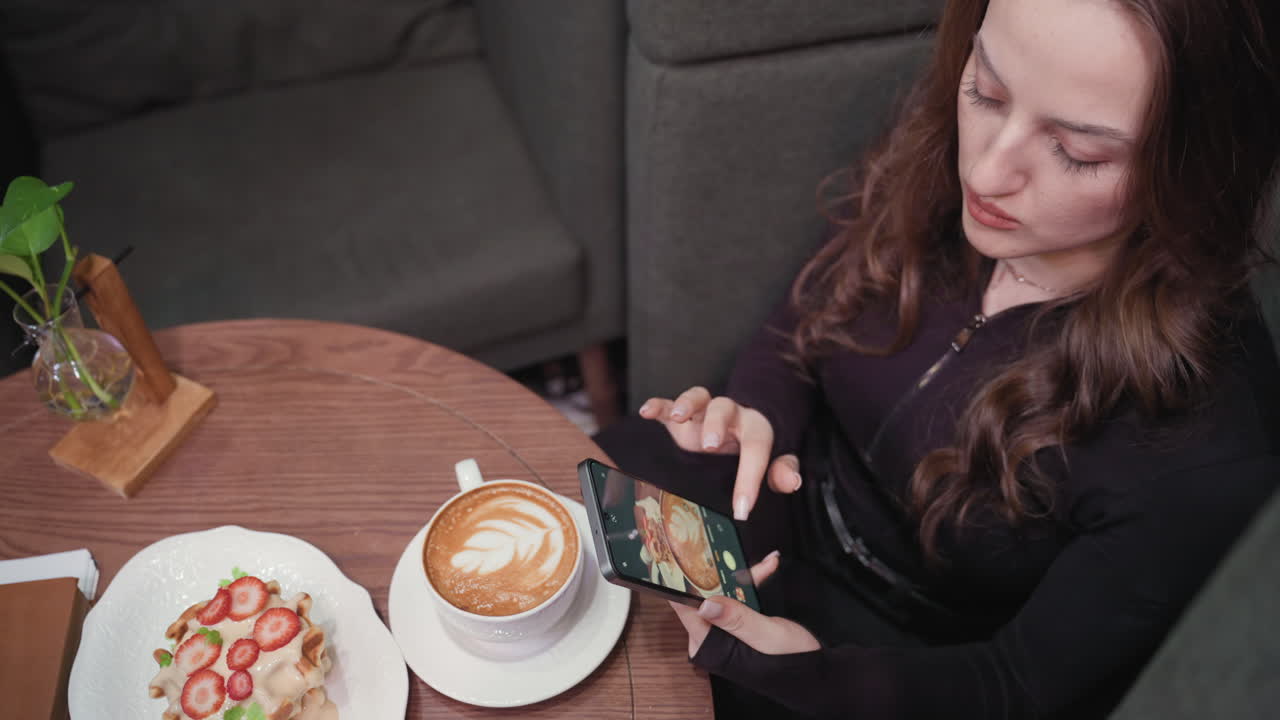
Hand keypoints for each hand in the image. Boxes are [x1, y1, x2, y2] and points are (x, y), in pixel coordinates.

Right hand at [640, 386, 803, 519]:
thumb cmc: (756, 446)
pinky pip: (669, 404)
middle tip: (709, 444)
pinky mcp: (681, 416)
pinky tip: (647, 411)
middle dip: (716, 424)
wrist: (741, 423)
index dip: (749, 478)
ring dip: (688, 404)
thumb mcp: (775, 458)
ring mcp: (704, 412)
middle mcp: (730, 414)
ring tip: (679, 417)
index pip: (755, 448)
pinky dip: (659, 405)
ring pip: (698, 397)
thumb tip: (792, 481)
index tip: (741, 508)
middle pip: (724, 408)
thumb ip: (783, 469)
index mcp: (755, 427)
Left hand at [670, 551, 818, 656]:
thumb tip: (705, 605)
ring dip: (743, 577)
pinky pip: (737, 599)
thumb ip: (737, 620)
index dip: (683, 581)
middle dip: (724, 574)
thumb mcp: (766, 636)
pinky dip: (751, 585)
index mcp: (711, 645)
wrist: (816, 674)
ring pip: (724, 594)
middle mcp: (712, 639)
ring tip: (766, 564)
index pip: (685, 609)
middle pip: (705, 596)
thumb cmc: (793, 661)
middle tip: (740, 555)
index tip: (687, 555)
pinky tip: (767, 570)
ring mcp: (724, 632)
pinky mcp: (737, 626)